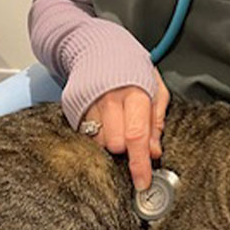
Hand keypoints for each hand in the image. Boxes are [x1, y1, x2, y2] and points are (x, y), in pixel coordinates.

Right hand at [82, 69, 169, 190]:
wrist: (99, 47)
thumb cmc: (133, 69)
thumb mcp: (156, 87)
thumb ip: (156, 119)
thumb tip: (154, 151)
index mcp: (135, 93)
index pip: (137, 136)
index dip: (140, 164)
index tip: (142, 182)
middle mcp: (109, 100)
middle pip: (115, 144)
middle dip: (126, 147)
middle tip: (131, 133)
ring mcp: (89, 104)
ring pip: (99, 143)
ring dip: (110, 142)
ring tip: (117, 122)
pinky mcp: (73, 108)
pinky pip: (85, 136)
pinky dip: (96, 135)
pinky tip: (104, 121)